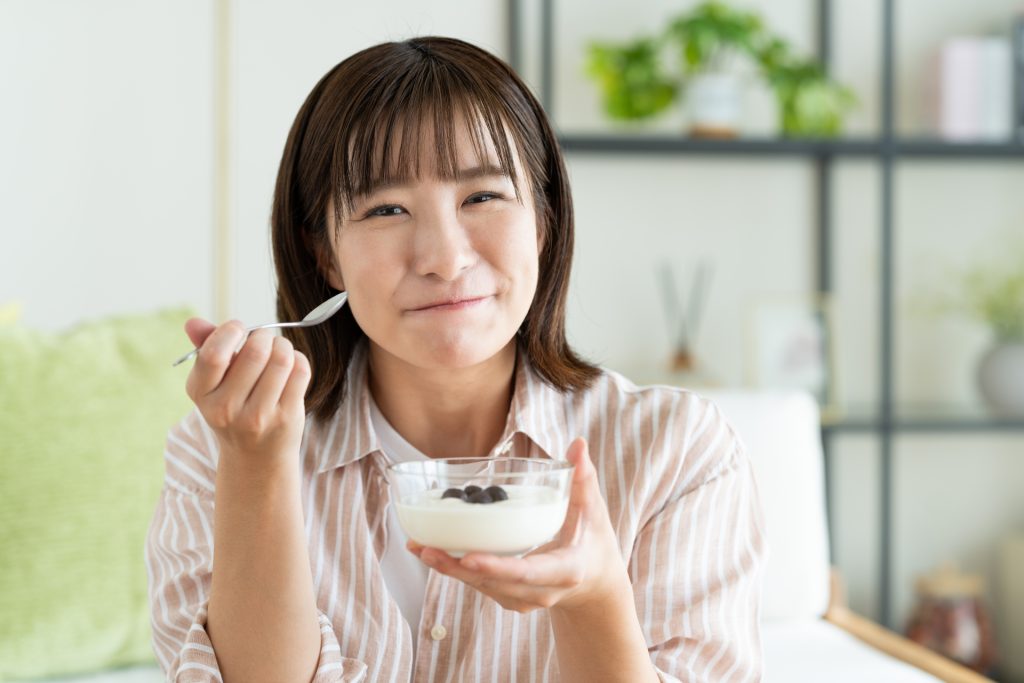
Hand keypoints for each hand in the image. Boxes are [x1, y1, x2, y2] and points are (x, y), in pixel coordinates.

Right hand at [183, 318, 310, 465]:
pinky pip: (299, 371)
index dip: (231, 331)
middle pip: (255, 352)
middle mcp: (226, 409)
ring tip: (279, 350)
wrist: (256, 458)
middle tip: (264, 339)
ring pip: (281, 359)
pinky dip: (298, 359)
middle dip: (264, 336)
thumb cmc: (234, 407)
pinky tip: (290, 366)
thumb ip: (205, 348)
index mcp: (201, 394)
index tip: (239, 329)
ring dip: (283, 345)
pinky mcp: (286, 418)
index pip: (214, 354)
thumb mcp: (212, 384)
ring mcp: (258, 416)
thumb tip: (193, 322)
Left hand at [407, 438, 626, 613]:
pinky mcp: (509, 599)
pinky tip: (429, 551)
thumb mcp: (594, 511)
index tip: (469, 557)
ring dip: (448, 568)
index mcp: (565, 570)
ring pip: (481, 586)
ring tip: (418, 546)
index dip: (497, 566)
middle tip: (425, 548)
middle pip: (494, 582)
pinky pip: (479, 585)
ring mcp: (524, 600)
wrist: (594, 584)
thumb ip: (584, 478)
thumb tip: (578, 443)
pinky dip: (455, 569)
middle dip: (457, 567)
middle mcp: (542, 592)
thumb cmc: (594, 541)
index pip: (527, 572)